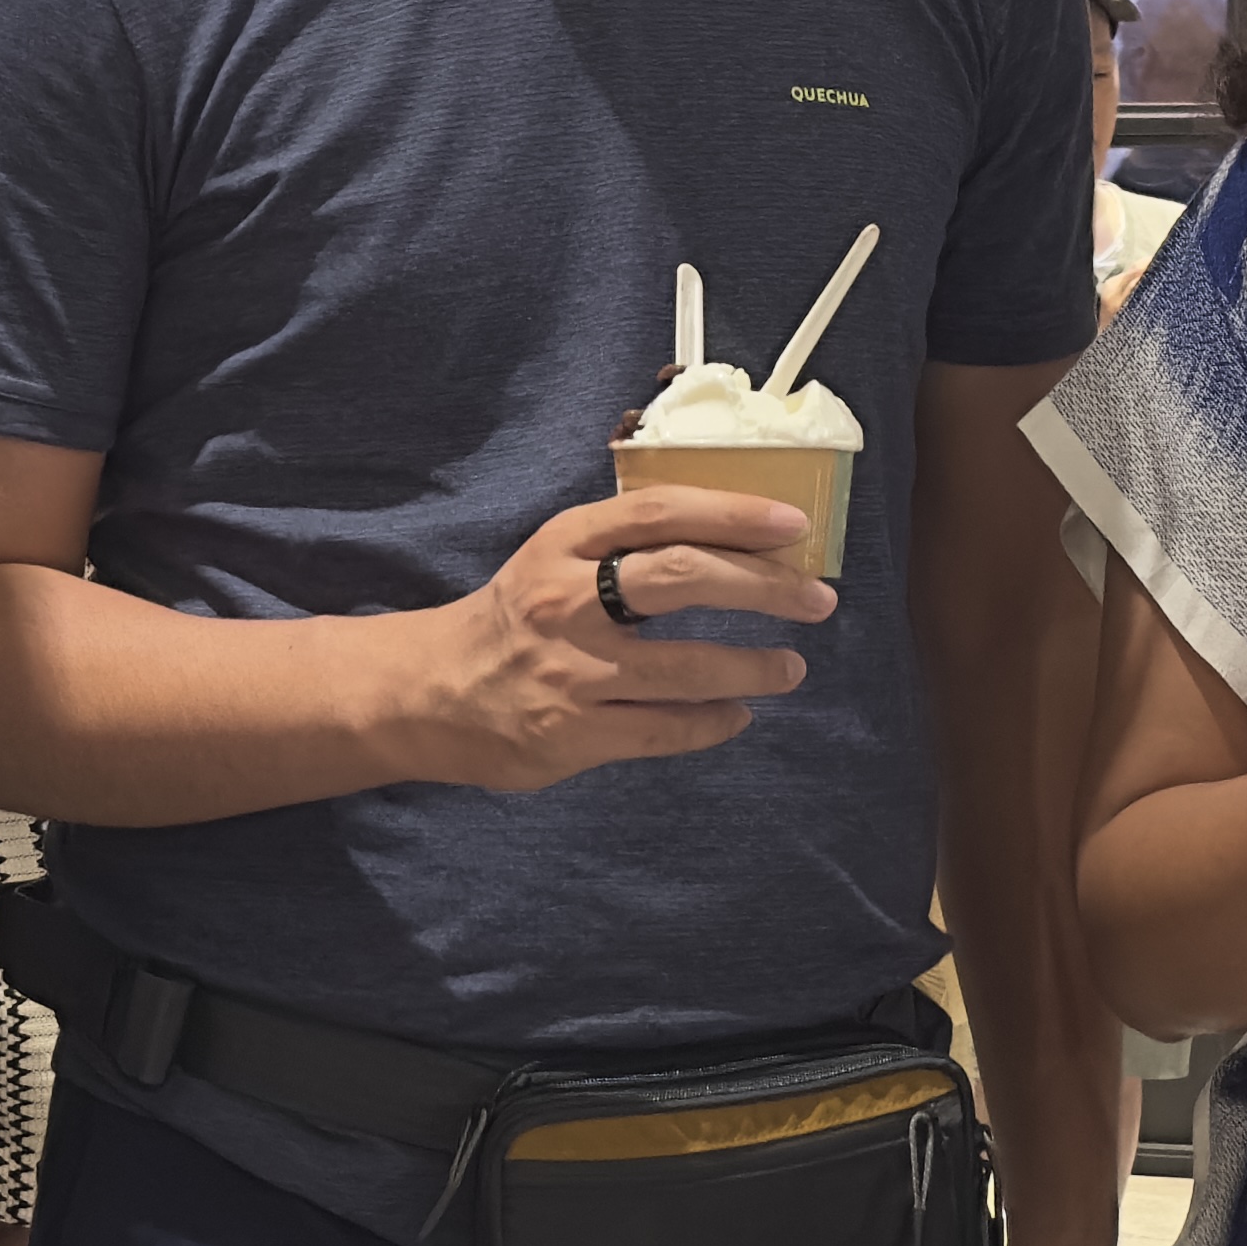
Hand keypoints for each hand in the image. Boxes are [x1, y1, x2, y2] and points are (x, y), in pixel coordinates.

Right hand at [375, 482, 834, 790]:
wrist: (429, 692)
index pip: (661, 512)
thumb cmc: (515, 618)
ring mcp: (571, 671)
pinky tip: (737, 714)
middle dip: (764, 586)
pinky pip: (665, 729)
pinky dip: (713, 722)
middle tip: (817, 599)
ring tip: (789, 666)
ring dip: (754, 666)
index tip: (793, 525)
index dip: (734, 513)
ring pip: (686, 665)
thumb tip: (736, 541)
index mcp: (565, 543)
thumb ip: (626, 547)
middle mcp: (567, 600)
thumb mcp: (555, 560)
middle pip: (683, 577)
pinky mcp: (574, 733)